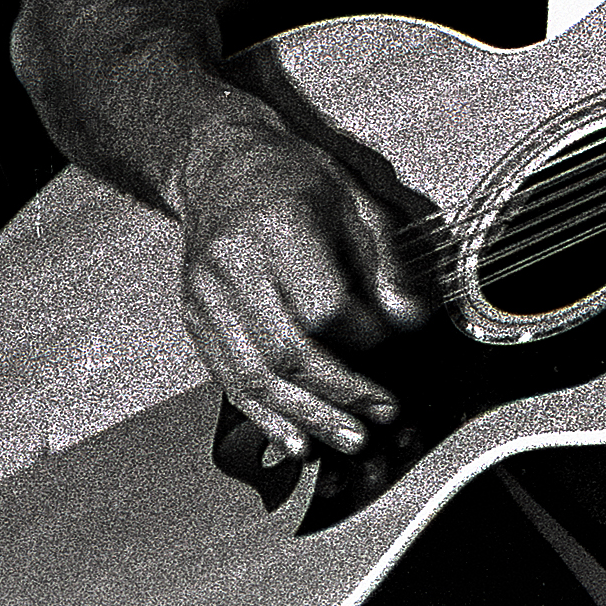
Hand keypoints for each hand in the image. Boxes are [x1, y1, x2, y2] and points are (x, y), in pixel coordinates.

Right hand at [170, 106, 429, 463]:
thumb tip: (411, 320)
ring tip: (348, 439)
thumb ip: (385, 261)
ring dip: (305, 416)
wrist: (223, 167)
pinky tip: (297, 439)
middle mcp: (232, 267)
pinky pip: (230, 380)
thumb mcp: (357, 201)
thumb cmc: (298, 179)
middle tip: (381, 417)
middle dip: (339, 393)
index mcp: (278, 227)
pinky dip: (266, 416)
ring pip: (255, 376)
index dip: (366, 336)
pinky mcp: (195, 322)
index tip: (399, 345)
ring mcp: (205, 299)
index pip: (323, 306)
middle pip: (287, 350)